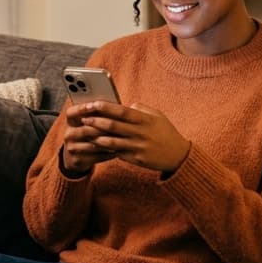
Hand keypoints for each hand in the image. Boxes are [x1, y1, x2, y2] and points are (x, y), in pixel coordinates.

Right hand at [61, 101, 121, 175]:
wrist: (76, 156)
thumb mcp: (88, 122)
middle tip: (117, 124)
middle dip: (102, 127)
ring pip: (92, 144)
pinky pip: (96, 157)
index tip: (94, 105)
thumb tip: (116, 105)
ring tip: (121, 138)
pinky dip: (108, 153)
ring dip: (107, 141)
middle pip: (85, 130)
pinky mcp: (78, 160)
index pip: (71, 112)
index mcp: (70, 121)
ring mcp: (72, 148)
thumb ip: (98, 113)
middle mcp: (69, 134)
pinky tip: (118, 149)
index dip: (82, 108)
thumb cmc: (89, 133)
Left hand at [69, 101, 190, 173]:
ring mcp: (137, 147)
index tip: (93, 104)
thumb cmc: (166, 132)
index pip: (122, 111)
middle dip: (96, 121)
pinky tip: (96, 144)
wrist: (178, 156)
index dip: (106, 107)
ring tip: (85, 132)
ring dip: (96, 137)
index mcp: (145, 120)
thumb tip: (126, 105)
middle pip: (113, 126)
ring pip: (111, 142)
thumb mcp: (158, 115)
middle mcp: (140, 133)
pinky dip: (105, 148)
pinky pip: (116, 152)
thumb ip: (141, 108)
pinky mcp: (135, 159)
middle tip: (83, 118)